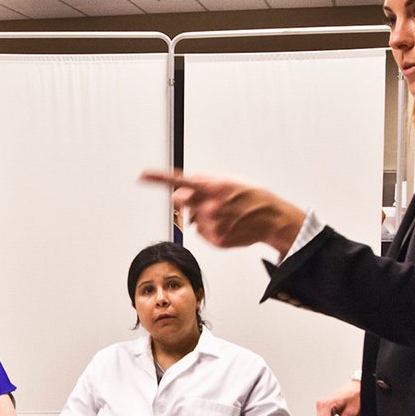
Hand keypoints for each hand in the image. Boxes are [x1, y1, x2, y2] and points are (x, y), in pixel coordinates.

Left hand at [140, 170, 306, 255]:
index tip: (143, 176)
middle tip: (202, 201)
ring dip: (204, 215)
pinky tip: (227, 225)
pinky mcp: (215, 239)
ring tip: (226, 214)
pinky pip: (202, 232)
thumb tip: (184, 188)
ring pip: (193, 218)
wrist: (271, 218)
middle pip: (181, 200)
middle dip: (185, 199)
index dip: (158, 178)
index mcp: (213, 186)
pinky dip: (211, 229)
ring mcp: (212, 224)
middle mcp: (210, 205)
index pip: (179, 181)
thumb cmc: (251, 197)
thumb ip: (205, 181)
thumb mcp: (230, 180)